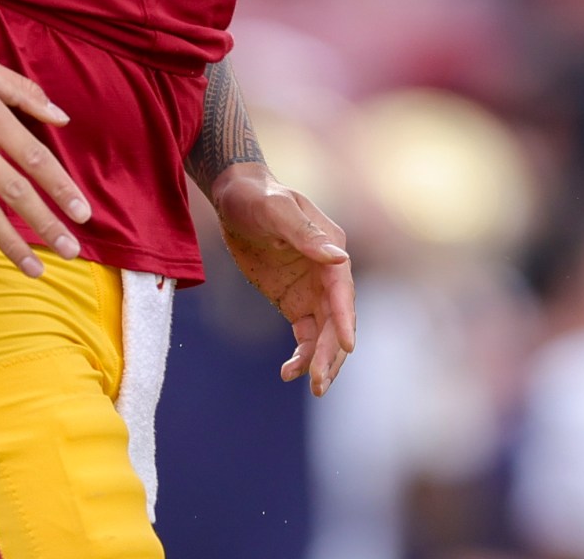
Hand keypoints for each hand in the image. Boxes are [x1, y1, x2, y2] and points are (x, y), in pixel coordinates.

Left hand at [209, 163, 355, 394]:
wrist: (236, 197)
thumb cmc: (258, 198)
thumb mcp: (276, 211)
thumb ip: (305, 235)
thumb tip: (340, 259)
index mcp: (331, 248)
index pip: (343, 291)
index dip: (345, 320)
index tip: (347, 347)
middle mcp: (328, 272)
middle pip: (337, 319)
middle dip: (332, 352)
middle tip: (320, 383)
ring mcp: (313, 289)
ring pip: (325, 333)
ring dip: (321, 360)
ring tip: (310, 385)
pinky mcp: (295, 301)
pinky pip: (305, 335)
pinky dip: (302, 356)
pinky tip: (288, 372)